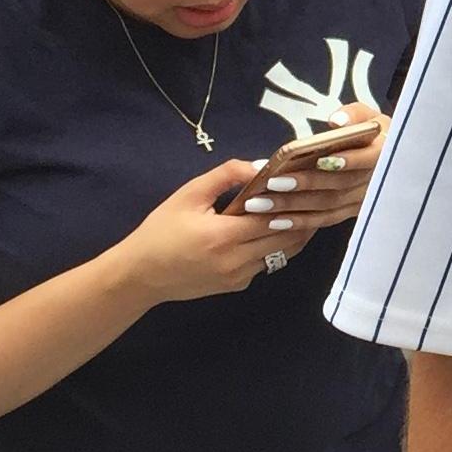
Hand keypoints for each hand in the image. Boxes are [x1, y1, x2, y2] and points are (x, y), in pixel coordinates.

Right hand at [118, 163, 314, 303]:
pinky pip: (265, 264)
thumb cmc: (161, 231)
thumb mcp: (189, 195)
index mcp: (224, 235)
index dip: (292, 202)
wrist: (139, 275)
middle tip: (312, 198)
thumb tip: (261, 165)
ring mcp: (238, 277)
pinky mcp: (236, 286)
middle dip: (301, 217)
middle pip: (286, 238)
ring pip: (282, 254)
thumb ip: (226, 175)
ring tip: (303, 212)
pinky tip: (274, 232)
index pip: (275, 218)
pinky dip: (275, 248)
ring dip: (293, 234)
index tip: (305, 184)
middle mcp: (236, 260)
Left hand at [228, 107, 388, 232]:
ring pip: (328, 205)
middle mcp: (375, 181)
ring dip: (293, 206)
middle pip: (339, 185)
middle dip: (305, 184)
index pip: (368, 159)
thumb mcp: (370, 116)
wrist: (388, 160)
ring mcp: (361, 201)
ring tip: (262, 202)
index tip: (320, 160)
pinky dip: (299, 222)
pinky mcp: (349, 213)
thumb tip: (337, 121)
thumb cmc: (372, 134)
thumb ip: (354, 115)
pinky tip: (275, 220)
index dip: (347, 161)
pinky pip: (324, 220)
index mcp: (384, 153)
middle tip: (273, 182)